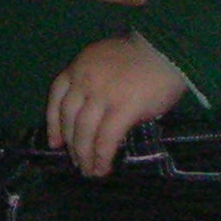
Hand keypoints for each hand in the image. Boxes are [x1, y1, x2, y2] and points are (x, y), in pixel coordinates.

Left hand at [46, 35, 186, 175]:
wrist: (168, 49)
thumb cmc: (142, 56)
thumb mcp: (106, 62)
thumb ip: (94, 85)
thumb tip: (93, 117)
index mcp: (79, 67)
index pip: (56, 98)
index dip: (52, 123)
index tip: (54, 143)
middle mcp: (85, 81)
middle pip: (69, 118)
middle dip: (71, 144)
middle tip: (77, 162)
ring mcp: (102, 95)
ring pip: (84, 132)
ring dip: (84, 155)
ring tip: (89, 170)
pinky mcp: (123, 108)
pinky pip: (106, 138)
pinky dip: (102, 157)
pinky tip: (102, 168)